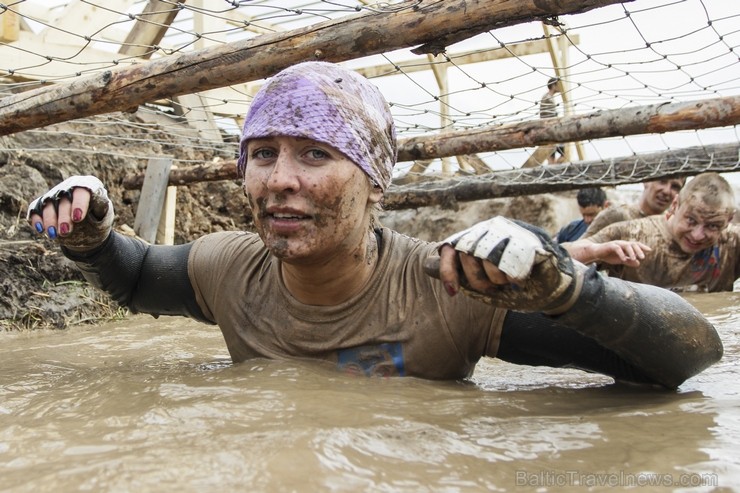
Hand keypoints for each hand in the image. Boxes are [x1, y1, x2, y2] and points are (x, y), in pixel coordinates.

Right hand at [27, 176, 112, 251]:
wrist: (89, 224)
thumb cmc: (98, 216)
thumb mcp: (104, 213)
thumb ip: (100, 208)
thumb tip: (94, 203)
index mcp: (87, 185)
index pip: (82, 191)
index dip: (78, 204)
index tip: (78, 219)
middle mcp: (69, 187)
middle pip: (63, 198)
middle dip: (63, 217)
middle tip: (65, 232)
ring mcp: (54, 195)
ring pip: (48, 204)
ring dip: (49, 220)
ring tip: (53, 235)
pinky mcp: (42, 204)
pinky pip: (35, 209)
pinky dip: (36, 219)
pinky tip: (40, 229)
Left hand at [425, 216, 583, 313]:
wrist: (551, 284)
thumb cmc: (510, 282)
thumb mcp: (479, 278)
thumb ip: (455, 269)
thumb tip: (425, 265)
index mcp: (475, 237)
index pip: (451, 249)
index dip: (448, 271)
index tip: (453, 292)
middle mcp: (490, 229)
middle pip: (467, 255)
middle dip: (477, 280)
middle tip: (492, 288)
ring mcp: (511, 231)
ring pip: (488, 258)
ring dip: (497, 279)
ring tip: (507, 282)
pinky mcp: (531, 238)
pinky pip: (513, 262)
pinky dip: (515, 278)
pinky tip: (520, 280)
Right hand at [589, 240, 650, 266]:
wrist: (596, 253)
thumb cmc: (609, 256)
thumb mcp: (621, 260)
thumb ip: (629, 261)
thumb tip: (638, 264)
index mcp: (625, 246)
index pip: (636, 245)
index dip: (642, 247)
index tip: (650, 250)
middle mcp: (622, 243)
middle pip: (633, 244)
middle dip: (638, 250)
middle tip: (643, 257)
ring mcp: (616, 244)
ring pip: (626, 245)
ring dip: (631, 252)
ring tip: (634, 258)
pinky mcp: (610, 246)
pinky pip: (617, 248)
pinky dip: (621, 253)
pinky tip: (624, 259)